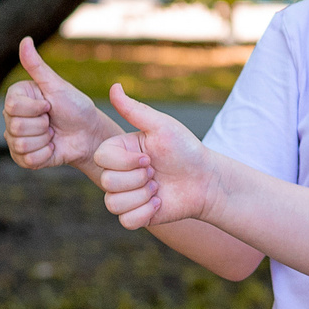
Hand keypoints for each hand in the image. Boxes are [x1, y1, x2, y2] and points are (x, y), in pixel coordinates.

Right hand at [3, 37, 121, 170]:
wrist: (90, 134)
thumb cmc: (76, 107)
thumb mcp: (57, 86)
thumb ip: (37, 66)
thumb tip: (25, 39)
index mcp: (17, 98)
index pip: (11, 107)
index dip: (36, 108)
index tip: (50, 105)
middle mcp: (12, 118)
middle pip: (15, 127)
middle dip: (42, 125)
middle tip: (53, 121)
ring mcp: (16, 139)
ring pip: (20, 144)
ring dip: (45, 140)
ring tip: (53, 133)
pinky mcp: (23, 158)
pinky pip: (28, 160)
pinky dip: (46, 154)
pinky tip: (53, 147)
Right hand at [89, 86, 216, 230]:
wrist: (206, 180)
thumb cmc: (185, 149)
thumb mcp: (161, 127)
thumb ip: (135, 110)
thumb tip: (114, 86)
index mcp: (119, 151)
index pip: (101, 158)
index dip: (125, 162)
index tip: (149, 158)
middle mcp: (118, 173)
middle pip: (107, 182)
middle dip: (138, 179)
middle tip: (156, 173)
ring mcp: (126, 195)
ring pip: (113, 204)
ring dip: (143, 197)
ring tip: (159, 188)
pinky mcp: (136, 215)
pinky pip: (126, 221)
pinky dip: (146, 213)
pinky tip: (160, 203)